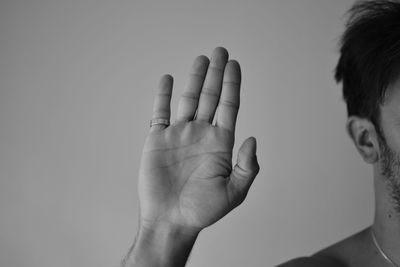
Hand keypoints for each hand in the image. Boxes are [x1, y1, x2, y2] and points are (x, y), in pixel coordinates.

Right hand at [138, 47, 259, 230]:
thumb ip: (247, 166)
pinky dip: (163, 96)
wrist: (171, 220)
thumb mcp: (234, 192)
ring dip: (194, 79)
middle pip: (210, 97)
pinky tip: (168, 79)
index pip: (229, 107)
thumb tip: (252, 138)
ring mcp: (179, 135)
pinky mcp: (158, 140)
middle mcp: (201, 134)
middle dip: (216, 74)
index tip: (235, 65)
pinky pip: (160, 113)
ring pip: (187, 100)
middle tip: (220, 51)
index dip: (232, 85)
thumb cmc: (202, 210)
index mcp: (220, 143)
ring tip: (201, 59)